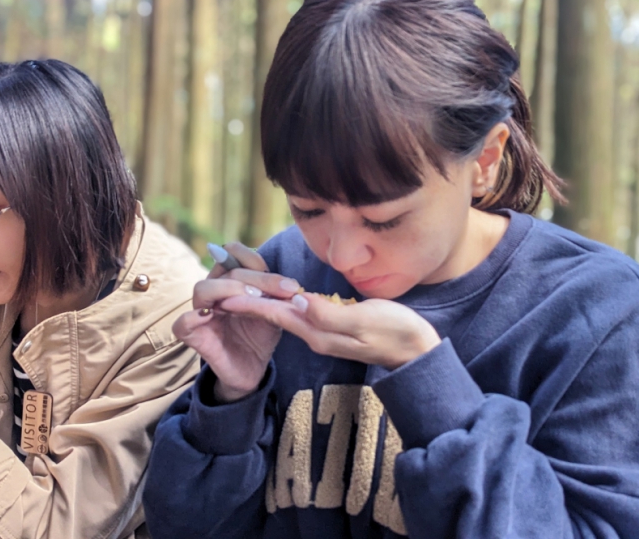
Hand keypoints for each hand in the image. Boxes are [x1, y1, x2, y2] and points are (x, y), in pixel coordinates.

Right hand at [172, 243, 301, 402]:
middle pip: (227, 270)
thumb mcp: (274, 310)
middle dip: (258, 279)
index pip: (234, 253)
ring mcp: (201, 311)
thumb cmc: (261, 334)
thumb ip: (277, 295)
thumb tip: (292, 286)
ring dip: (229, 289)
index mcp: (231, 279)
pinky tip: (213, 316)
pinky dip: (194, 318)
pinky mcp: (192, 335)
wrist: (252, 368)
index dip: (258, 261)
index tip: (287, 284)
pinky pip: (182, 322)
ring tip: (254, 300)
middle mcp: (214, 291)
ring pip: (203, 288)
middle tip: (283, 292)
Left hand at [222, 293, 440, 369]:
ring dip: (262, 300)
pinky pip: (300, 314)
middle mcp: (316, 335)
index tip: (223, 293)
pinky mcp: (334, 328)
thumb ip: (330, 314)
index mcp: (319, 333)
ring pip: (286, 314)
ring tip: (239, 288)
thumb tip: (298, 301)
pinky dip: (283, 302)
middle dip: (248, 300)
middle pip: (275, 314)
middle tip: (220, 287)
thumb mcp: (364, 320)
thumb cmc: (397, 332)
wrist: (418, 352)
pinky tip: (278, 294)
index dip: (250, 302)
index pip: (277, 314)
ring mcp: (324, 334)